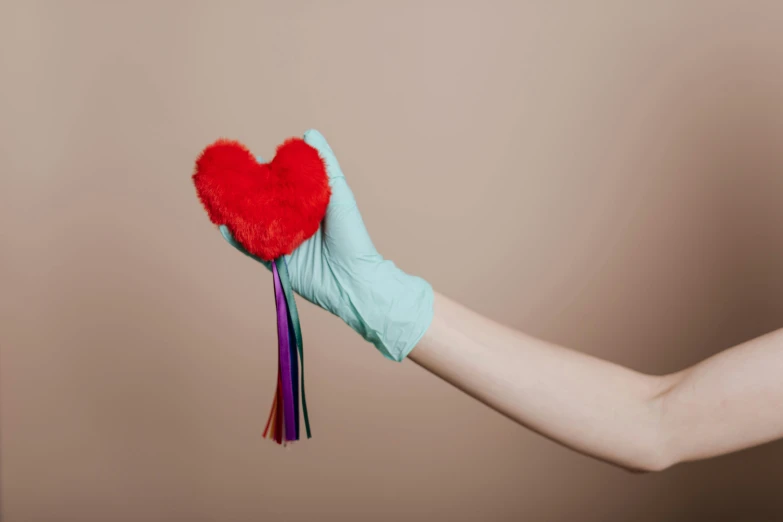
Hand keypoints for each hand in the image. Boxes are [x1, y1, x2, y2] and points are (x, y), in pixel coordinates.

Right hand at [219, 129, 432, 360]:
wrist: (353, 280)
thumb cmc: (352, 235)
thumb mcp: (339, 193)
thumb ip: (325, 165)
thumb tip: (309, 133)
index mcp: (306, 206)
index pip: (279, 186)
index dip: (264, 173)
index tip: (251, 158)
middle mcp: (291, 223)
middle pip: (261, 204)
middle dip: (243, 191)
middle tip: (229, 177)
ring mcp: (281, 243)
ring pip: (251, 225)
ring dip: (234, 213)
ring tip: (217, 198)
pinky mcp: (275, 263)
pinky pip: (250, 249)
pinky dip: (236, 239)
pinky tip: (223, 225)